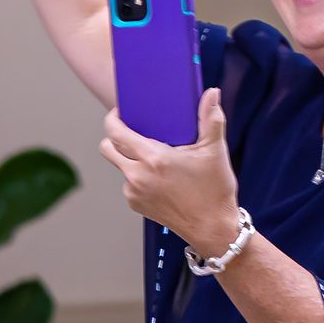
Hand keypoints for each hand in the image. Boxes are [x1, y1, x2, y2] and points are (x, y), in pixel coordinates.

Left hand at [99, 89, 240, 255]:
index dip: (113, 119)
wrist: (213, 229)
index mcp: (153, 159)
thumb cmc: (214, 191)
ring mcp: (134, 192)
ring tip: (155, 156)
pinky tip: (160, 176)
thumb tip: (212, 92)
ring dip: (130, 158)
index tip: (121, 112)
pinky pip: (129, 183)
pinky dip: (139, 176)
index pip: (115, 132)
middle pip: (108, 148)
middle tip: (135, 131)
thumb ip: (211, 118)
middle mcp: (137, 176)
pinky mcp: (136, 204)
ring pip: (120, 166)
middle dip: (116, 137)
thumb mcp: (215, 151)